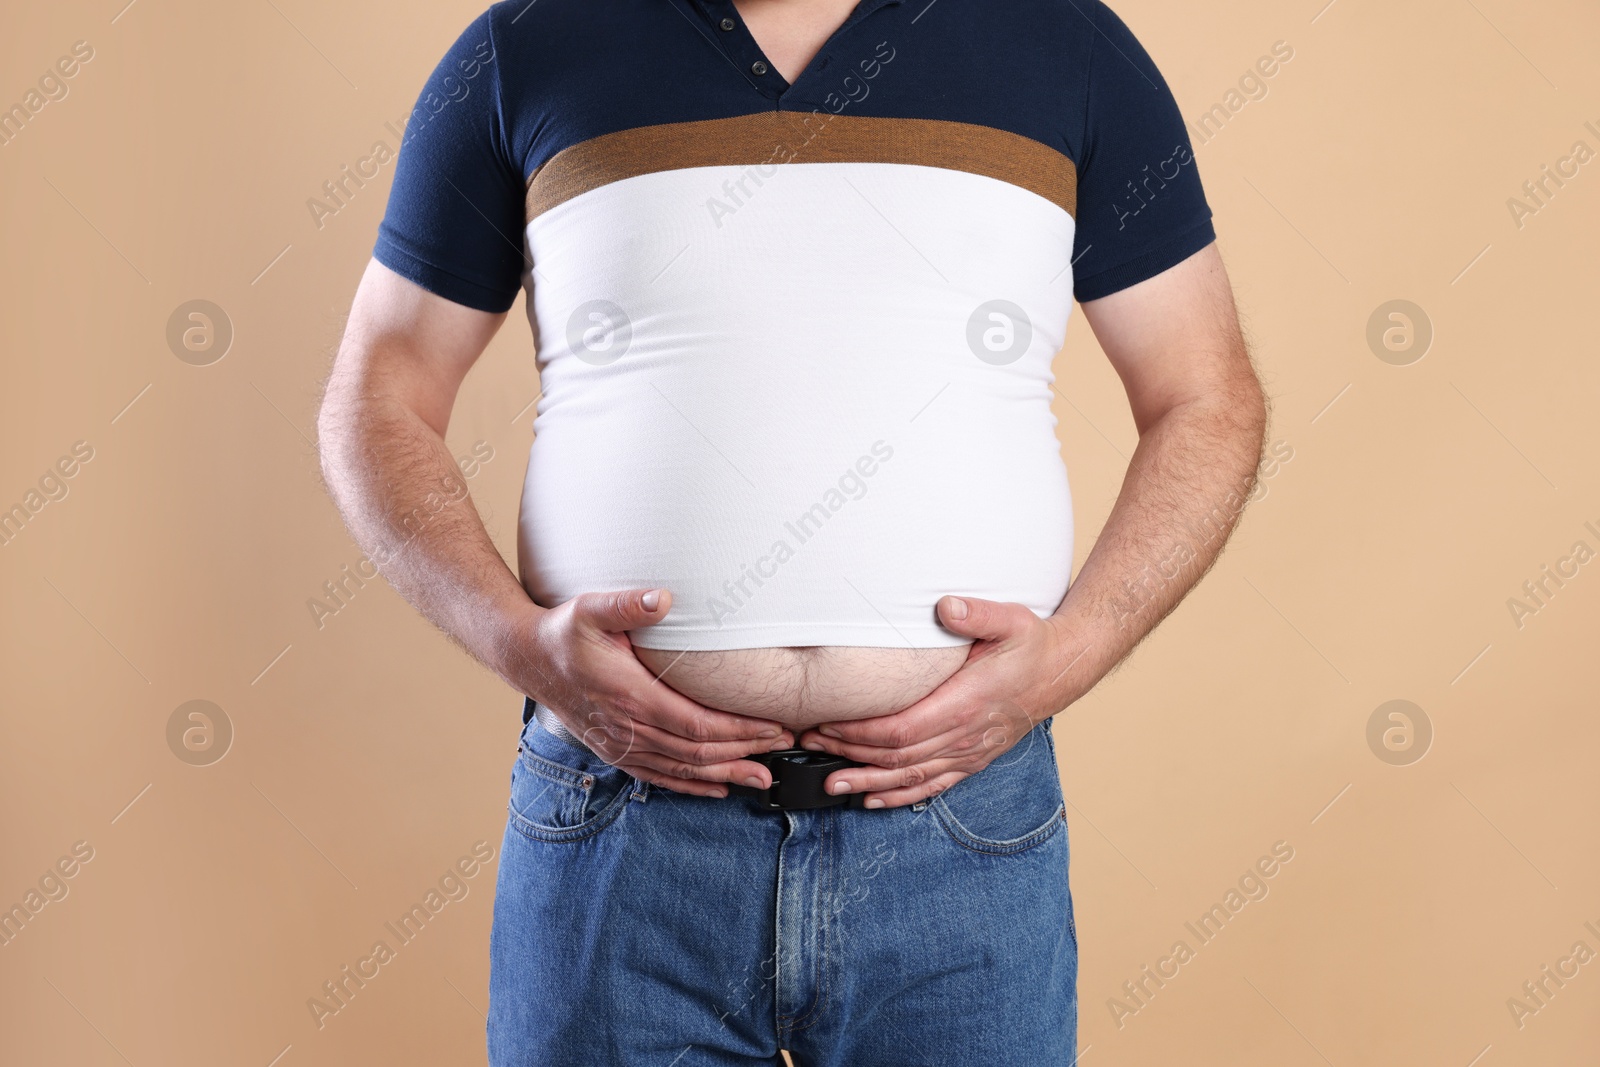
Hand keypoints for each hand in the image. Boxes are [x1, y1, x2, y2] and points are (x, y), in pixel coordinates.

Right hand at [502, 589, 795, 797]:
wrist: (528, 658)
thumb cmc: (563, 633)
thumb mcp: (589, 609)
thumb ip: (627, 605)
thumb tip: (662, 598)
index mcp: (629, 696)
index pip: (695, 724)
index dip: (737, 730)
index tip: (771, 726)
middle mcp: (626, 727)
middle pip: (696, 752)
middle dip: (743, 753)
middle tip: (782, 750)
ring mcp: (620, 743)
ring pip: (681, 769)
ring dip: (724, 774)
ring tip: (762, 777)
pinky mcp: (615, 749)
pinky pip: (659, 776)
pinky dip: (691, 785)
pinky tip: (717, 787)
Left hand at [797, 596, 1086, 808]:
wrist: (1060, 671)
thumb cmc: (1029, 644)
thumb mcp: (1009, 619)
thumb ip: (976, 614)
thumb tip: (946, 606)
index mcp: (965, 704)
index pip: (901, 729)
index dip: (859, 733)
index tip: (826, 725)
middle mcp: (964, 736)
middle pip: (897, 757)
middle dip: (849, 754)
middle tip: (810, 746)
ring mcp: (968, 753)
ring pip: (910, 778)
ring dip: (868, 783)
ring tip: (830, 784)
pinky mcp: (972, 760)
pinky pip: (932, 786)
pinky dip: (900, 796)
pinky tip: (874, 800)